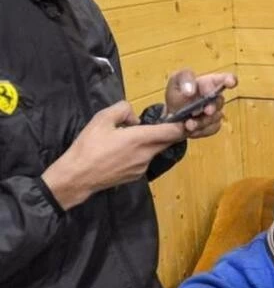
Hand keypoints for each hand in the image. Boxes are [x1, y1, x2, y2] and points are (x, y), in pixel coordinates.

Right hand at [42, 100, 184, 209]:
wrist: (77, 176)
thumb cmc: (88, 147)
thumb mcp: (101, 119)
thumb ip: (123, 110)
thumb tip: (135, 118)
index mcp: (141, 139)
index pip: (174, 132)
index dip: (182, 124)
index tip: (182, 117)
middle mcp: (146, 154)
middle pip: (168, 141)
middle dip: (166, 131)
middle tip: (155, 123)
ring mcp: (143, 167)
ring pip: (155, 150)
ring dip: (151, 142)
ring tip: (130, 138)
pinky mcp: (137, 176)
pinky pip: (145, 160)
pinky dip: (141, 153)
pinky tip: (123, 152)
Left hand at [163, 69, 236, 137]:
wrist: (171, 117)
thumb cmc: (177, 95)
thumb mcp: (176, 80)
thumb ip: (184, 79)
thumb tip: (191, 91)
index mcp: (209, 83)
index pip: (225, 79)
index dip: (230, 80)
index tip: (230, 83)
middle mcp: (215, 98)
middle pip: (219, 101)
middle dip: (211, 106)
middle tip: (203, 111)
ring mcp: (216, 113)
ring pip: (215, 117)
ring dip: (201, 121)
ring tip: (187, 124)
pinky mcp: (213, 126)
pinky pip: (211, 129)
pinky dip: (200, 130)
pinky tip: (190, 129)